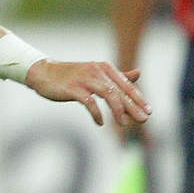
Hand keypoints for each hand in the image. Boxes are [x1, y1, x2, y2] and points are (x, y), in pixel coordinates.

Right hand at [24, 60, 150, 126]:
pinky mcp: (73, 88)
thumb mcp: (97, 74)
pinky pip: (89, 102)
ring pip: (108, 95)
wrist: (44, 74)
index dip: (138, 98)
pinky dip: (97, 113)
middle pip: (120, 91)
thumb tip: (139, 73)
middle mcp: (97, 71)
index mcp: (105, 68)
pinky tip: (101, 122)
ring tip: (124, 124)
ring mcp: (85, 79)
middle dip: (133, 106)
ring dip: (118, 111)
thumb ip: (118, 76)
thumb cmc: (72, 76)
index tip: (149, 111)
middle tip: (143, 119)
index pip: (126, 85)